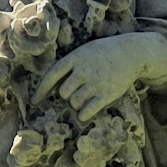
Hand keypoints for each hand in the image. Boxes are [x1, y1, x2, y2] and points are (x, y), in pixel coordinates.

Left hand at [33, 33, 166, 122]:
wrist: (132, 52)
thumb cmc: (105, 53)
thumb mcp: (85, 51)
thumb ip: (70, 65)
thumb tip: (53, 86)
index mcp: (75, 58)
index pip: (51, 76)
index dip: (41, 90)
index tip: (35, 101)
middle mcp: (83, 71)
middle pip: (63, 93)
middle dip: (67, 96)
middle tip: (76, 93)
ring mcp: (95, 83)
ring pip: (74, 103)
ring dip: (77, 105)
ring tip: (86, 98)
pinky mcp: (106, 94)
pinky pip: (86, 112)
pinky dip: (83, 115)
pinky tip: (85, 113)